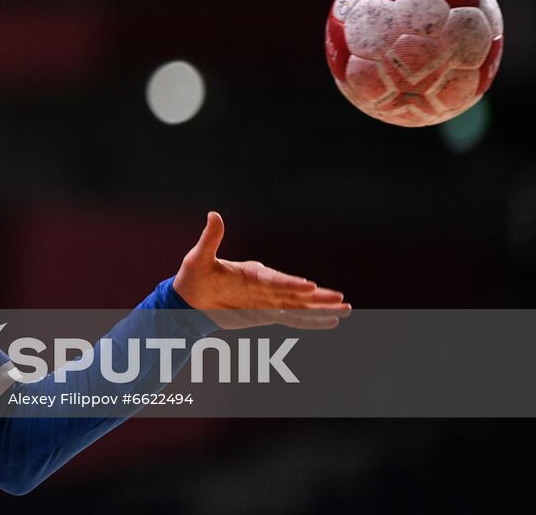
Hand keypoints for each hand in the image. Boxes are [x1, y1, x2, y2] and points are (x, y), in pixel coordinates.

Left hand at [172, 211, 350, 329]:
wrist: (188, 300)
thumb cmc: (193, 276)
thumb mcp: (198, 258)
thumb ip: (210, 240)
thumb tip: (214, 214)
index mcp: (252, 272)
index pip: (275, 280)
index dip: (291, 284)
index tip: (310, 286)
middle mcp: (265, 286)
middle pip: (295, 293)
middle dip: (317, 297)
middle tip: (340, 298)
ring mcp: (267, 301)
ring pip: (299, 306)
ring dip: (321, 308)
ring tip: (346, 309)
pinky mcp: (266, 314)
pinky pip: (292, 319)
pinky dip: (311, 321)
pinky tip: (330, 322)